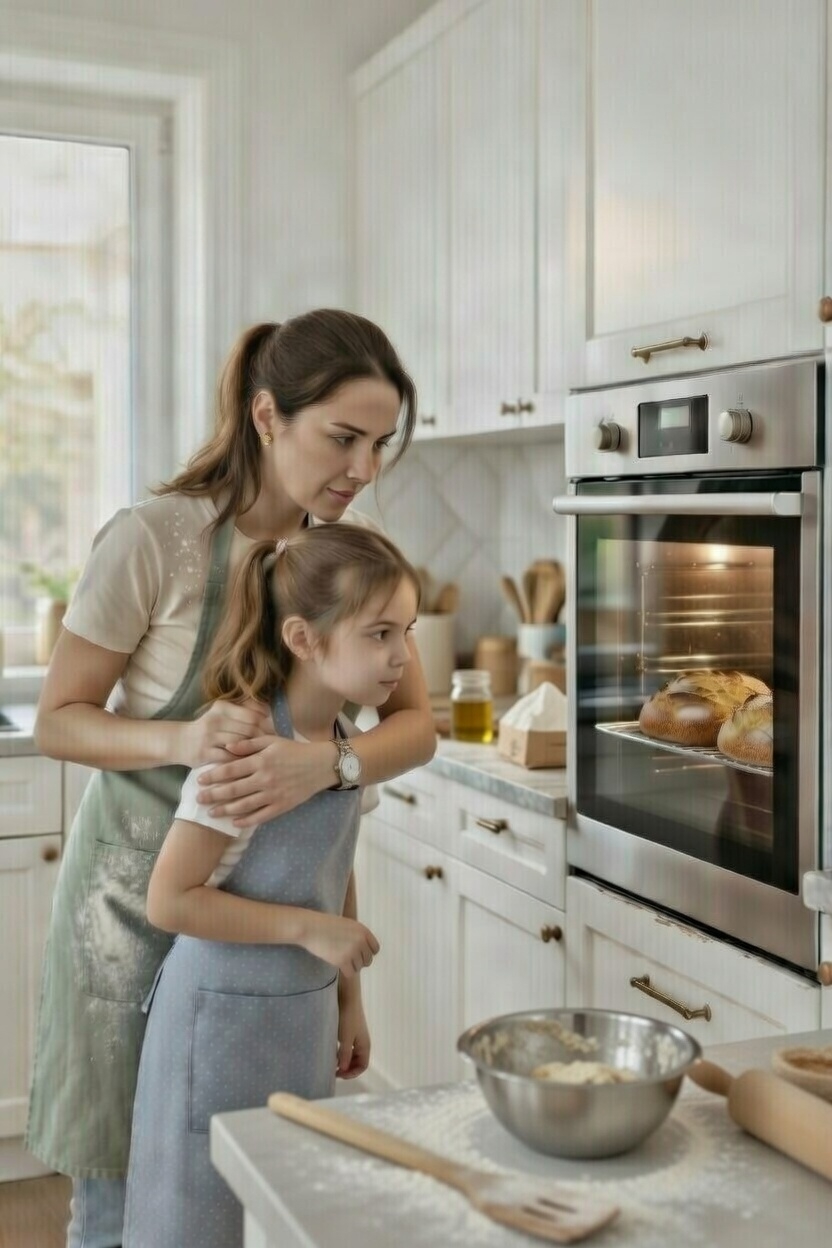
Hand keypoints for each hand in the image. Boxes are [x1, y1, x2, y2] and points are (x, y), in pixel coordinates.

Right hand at [178, 699, 272, 767]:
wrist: (180, 741)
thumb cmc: (208, 729)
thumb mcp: (222, 714)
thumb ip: (242, 711)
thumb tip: (268, 712)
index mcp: (222, 707)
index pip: (252, 716)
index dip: (266, 726)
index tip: (274, 734)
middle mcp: (215, 720)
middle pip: (249, 730)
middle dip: (263, 740)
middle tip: (273, 749)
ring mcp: (209, 737)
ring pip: (241, 744)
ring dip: (254, 752)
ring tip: (264, 757)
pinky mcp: (205, 753)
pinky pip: (229, 759)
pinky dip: (241, 762)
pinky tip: (249, 766)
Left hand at [196, 736, 334, 827]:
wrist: (321, 764)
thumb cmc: (294, 750)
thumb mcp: (272, 741)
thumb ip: (248, 744)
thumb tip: (227, 747)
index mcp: (261, 761)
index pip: (231, 770)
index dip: (213, 775)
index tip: (199, 780)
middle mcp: (265, 778)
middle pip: (233, 789)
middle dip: (213, 795)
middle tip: (198, 800)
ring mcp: (273, 794)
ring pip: (244, 805)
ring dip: (225, 810)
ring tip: (211, 813)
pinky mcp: (282, 806)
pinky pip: (261, 816)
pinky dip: (247, 821)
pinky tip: (235, 823)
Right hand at [301, 912, 379, 977]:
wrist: (310, 927)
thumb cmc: (326, 926)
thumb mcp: (348, 926)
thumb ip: (359, 937)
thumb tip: (366, 954)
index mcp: (363, 930)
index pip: (375, 949)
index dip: (366, 953)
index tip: (357, 953)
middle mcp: (361, 940)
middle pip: (368, 960)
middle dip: (358, 961)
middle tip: (346, 957)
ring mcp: (352, 950)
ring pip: (359, 967)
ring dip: (350, 965)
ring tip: (339, 957)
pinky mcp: (342, 960)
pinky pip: (351, 973)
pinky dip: (345, 971)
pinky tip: (338, 964)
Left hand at [336, 989, 370, 1078]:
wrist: (347, 997)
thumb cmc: (348, 1018)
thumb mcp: (346, 1038)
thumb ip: (344, 1055)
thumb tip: (342, 1069)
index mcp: (365, 1046)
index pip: (363, 1066)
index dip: (352, 1073)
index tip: (339, 1074)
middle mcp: (362, 1042)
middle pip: (357, 1062)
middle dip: (347, 1069)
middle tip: (333, 1072)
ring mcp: (355, 1036)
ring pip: (351, 1055)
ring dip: (343, 1061)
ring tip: (331, 1064)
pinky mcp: (348, 1031)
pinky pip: (346, 1047)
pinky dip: (340, 1053)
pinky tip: (331, 1052)